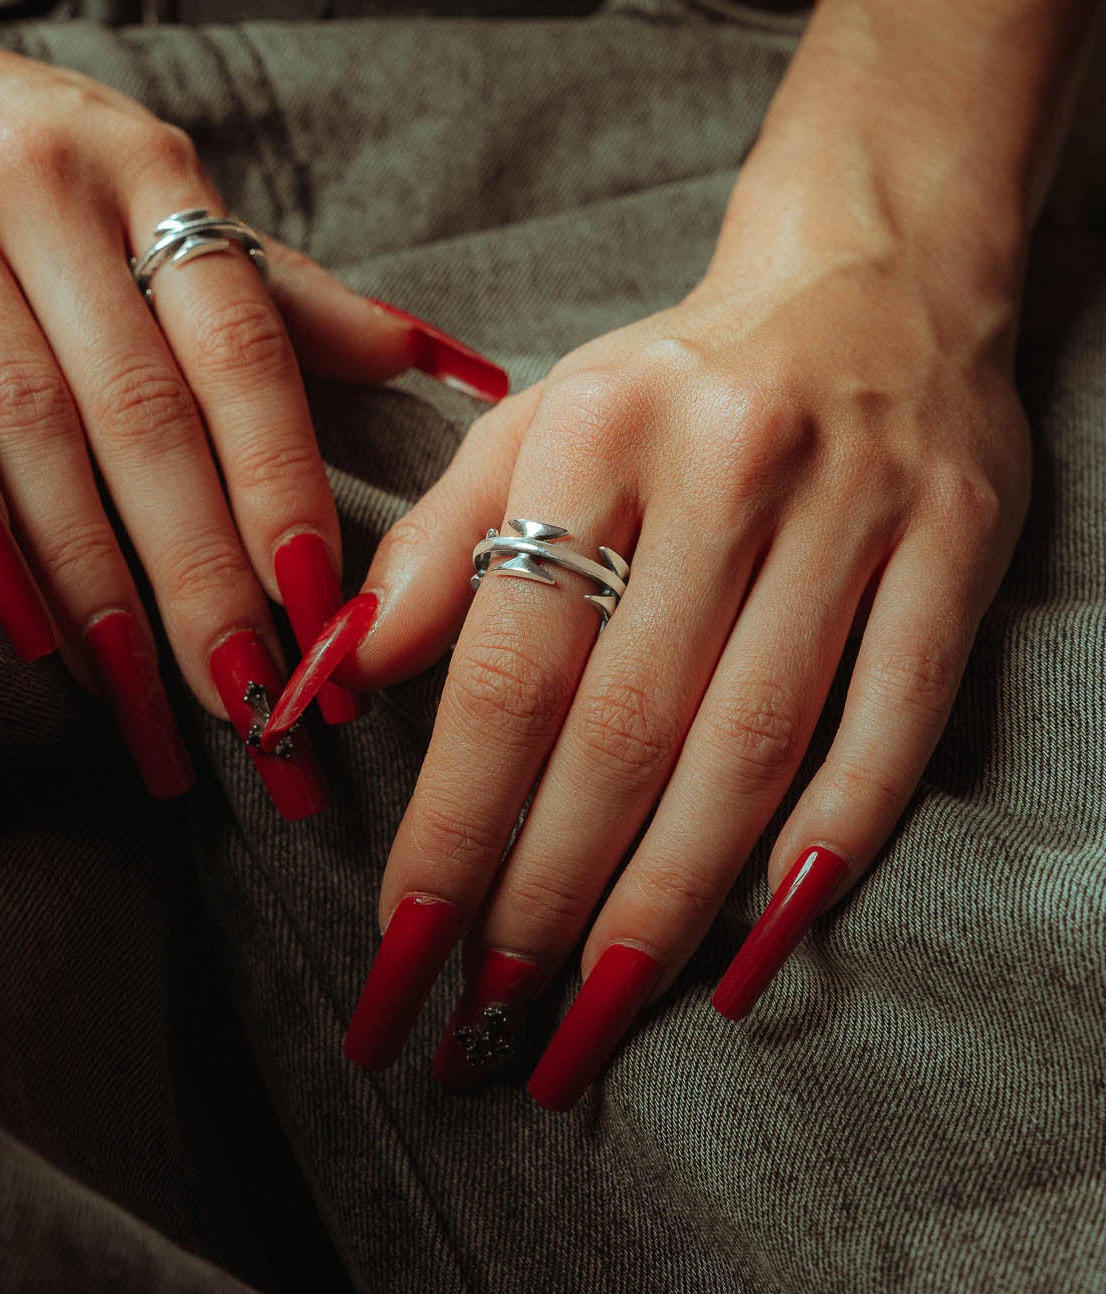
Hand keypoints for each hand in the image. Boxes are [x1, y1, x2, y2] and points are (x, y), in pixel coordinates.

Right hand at [0, 0, 506, 809]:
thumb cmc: (12, 144)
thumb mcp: (148, 184)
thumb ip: (281, 286)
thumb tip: (435, 358)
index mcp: (155, 171)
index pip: (242, 347)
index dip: (285, 483)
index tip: (324, 612)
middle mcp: (56, 190)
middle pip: (145, 411)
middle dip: (204, 570)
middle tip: (249, 700)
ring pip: (34, 427)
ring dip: (92, 577)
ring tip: (140, 694)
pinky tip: (17, 611)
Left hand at [295, 198, 1031, 1101]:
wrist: (870, 276)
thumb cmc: (676, 380)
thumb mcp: (536, 422)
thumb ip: (436, 546)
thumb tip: (336, 677)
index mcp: (596, 432)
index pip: (507, 666)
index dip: (452, 818)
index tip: (401, 941)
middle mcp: (726, 468)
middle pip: (624, 726)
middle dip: (544, 891)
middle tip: (482, 1018)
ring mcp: (853, 511)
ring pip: (751, 746)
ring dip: (663, 902)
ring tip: (588, 1014)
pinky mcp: (956, 548)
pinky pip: (894, 722)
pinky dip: (830, 842)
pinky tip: (756, 945)